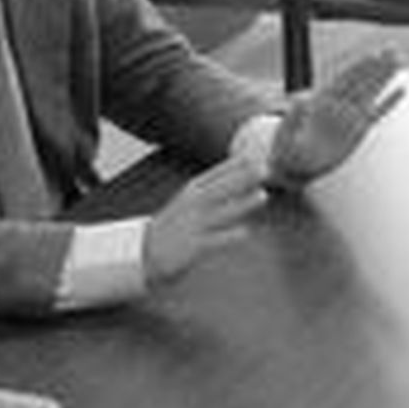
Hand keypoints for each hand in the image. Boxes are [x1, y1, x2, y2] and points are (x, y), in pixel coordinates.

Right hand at [142, 155, 266, 284]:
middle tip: (265, 168)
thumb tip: (241, 178)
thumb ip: (212, 190)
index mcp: (191, 191)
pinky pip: (214, 240)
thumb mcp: (188, 201)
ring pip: (221, 212)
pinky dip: (231, 236)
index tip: (257, 154)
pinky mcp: (192, 247)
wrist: (142, 253)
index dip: (236, 164)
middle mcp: (192, 205)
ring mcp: (192, 225)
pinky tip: (247, 232)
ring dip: (242, 203)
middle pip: (220, 188)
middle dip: (243, 178)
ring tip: (263, 195)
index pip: (216, 173)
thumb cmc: (173, 226)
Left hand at [268, 50, 402, 185]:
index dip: (358, 67)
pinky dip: (388, 103)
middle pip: (360, 81)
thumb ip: (294, 116)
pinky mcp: (357, 131)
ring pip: (370, 93)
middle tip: (392, 49)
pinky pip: (376, 114)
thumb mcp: (286, 133)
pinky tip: (400, 91)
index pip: (343, 80)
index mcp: (320, 102)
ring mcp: (348, 118)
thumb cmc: (287, 150)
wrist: (293, 168)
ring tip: (397, 61)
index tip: (372, 55)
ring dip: (383, 77)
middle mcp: (337, 106)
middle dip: (376, 65)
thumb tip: (301, 98)